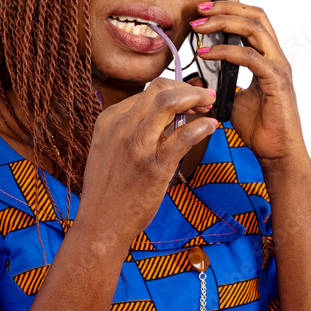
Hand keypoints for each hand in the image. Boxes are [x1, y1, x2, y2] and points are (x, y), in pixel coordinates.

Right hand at [77, 77, 217, 243]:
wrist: (101, 223)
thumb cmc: (108, 190)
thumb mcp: (108, 148)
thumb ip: (129, 129)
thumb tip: (162, 117)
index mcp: (109, 120)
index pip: (147, 91)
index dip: (173, 90)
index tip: (187, 97)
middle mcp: (122, 127)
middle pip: (160, 88)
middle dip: (187, 87)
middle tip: (204, 97)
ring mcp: (138, 145)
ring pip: (170, 102)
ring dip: (196, 97)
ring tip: (209, 104)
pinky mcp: (155, 165)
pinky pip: (184, 135)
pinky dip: (202, 127)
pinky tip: (210, 128)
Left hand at [190, 0, 307, 163]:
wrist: (277, 153)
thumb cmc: (260, 128)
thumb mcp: (234, 98)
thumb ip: (222, 81)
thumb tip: (199, 75)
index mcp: (269, 57)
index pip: (254, 20)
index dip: (236, 0)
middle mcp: (277, 57)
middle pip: (255, 16)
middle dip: (226, 6)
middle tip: (199, 8)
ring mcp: (279, 67)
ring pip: (255, 29)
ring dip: (224, 22)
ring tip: (199, 26)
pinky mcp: (276, 81)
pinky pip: (250, 57)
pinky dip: (226, 51)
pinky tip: (207, 53)